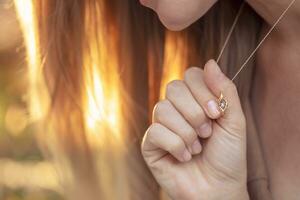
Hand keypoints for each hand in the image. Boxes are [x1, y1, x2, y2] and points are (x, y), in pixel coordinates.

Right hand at [141, 60, 248, 199]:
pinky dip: (176, 145)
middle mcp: (176, 109)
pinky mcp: (151, 144)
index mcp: (195, 100)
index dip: (202, 91)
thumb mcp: (234, 120)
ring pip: (163, 109)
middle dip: (195, 113)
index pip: (190, 75)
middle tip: (207, 133)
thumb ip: (224, 89)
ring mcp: (162, 125)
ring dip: (186, 132)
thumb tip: (209, 62)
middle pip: (173, 88)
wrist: (218, 188)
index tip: (216, 113)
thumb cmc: (228, 156)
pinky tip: (184, 156)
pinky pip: (156, 131)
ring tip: (197, 146)